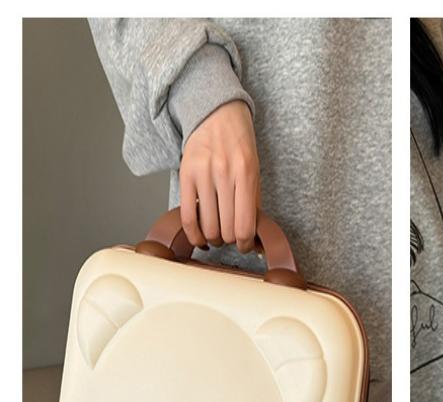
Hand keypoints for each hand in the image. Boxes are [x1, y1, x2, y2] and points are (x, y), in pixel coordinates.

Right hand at [179, 100, 260, 251]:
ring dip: (213, 239)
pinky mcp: (185, 175)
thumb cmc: (238, 144)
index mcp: (246, 175)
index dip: (245, 244)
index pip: (244, 225)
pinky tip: (200, 238)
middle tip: (230, 239)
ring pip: (208, 226)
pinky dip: (194, 234)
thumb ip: (254, 202)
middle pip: (226, 229)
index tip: (245, 246)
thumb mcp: (254, 170)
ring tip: (216, 236)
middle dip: (229, 241)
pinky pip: (187, 216)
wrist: (216, 114)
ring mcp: (203, 175)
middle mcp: (225, 175)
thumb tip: (256, 236)